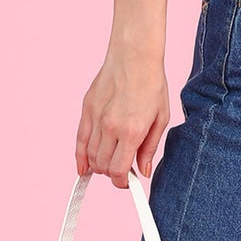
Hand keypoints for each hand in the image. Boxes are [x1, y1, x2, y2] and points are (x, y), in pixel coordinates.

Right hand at [76, 49, 170, 188]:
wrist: (134, 57)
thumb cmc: (152, 85)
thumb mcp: (161, 119)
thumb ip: (149, 148)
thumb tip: (143, 172)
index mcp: (132, 131)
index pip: (119, 170)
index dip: (123, 183)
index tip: (128, 183)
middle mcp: (111, 127)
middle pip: (103, 166)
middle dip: (112, 174)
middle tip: (122, 171)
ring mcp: (96, 118)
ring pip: (90, 155)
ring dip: (98, 165)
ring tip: (108, 164)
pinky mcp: (87, 109)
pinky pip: (80, 140)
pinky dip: (80, 156)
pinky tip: (83, 167)